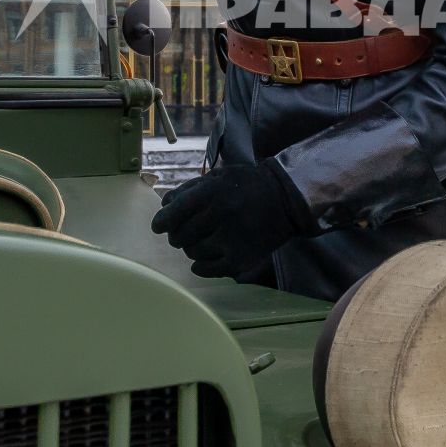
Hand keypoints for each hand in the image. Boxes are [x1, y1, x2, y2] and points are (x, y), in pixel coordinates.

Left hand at [150, 160, 311, 278]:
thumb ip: (189, 189)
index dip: (162, 221)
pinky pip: (207, 270)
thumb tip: (164, 206)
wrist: (286, 200)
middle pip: (180, 236)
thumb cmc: (247, 186)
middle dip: (177, 236)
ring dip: (192, 249)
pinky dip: (201, 267)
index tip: (159, 227)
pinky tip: (204, 259)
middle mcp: (221, 215)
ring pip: (192, 253)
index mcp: (213, 192)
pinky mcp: (241, 258)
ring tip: (201, 242)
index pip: (174, 212)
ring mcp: (231, 239)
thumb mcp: (218, 177)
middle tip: (182, 235)